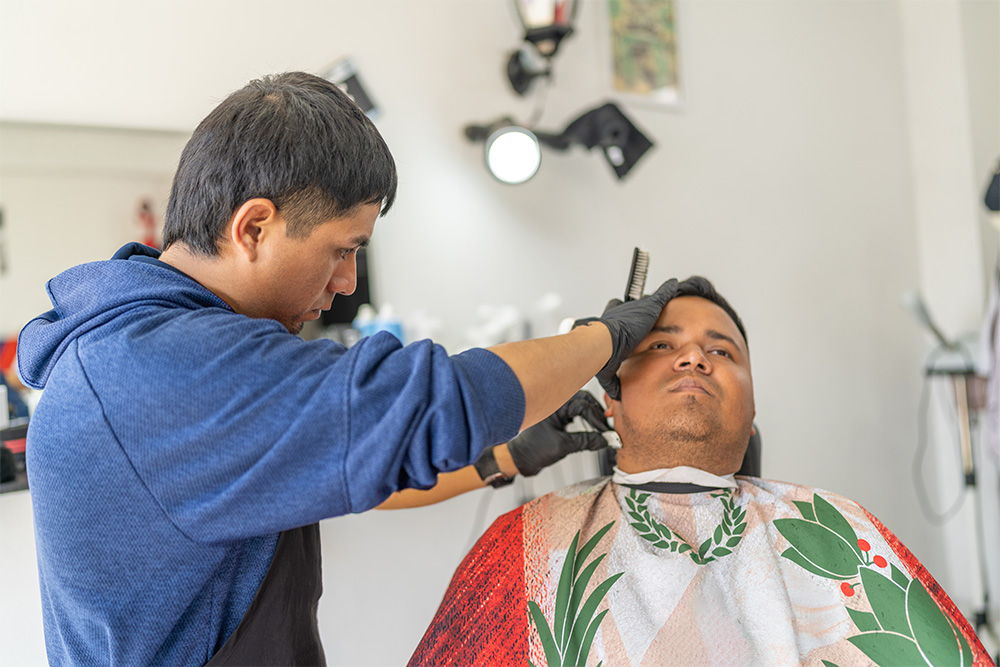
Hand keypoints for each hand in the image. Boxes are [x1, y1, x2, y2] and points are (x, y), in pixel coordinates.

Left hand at [507, 391, 610, 476]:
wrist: (519, 459)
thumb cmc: (533, 450)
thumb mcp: (563, 446)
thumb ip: (585, 441)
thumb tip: (605, 440)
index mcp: (554, 405)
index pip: (582, 405)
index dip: (597, 418)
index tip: (606, 431)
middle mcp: (555, 403)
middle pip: (584, 400)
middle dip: (597, 413)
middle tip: (606, 427)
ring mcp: (556, 409)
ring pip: (580, 405)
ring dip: (592, 415)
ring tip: (601, 428)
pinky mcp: (558, 416)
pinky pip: (575, 412)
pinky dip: (585, 418)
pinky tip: (591, 428)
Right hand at [574, 279, 677, 399]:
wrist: (605, 344)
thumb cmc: (603, 356)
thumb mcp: (608, 372)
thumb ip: (612, 382)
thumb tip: (615, 396)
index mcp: (609, 325)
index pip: (615, 318)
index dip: (620, 321)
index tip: (624, 324)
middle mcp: (620, 313)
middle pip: (630, 308)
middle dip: (635, 311)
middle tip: (641, 314)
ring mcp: (635, 308)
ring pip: (645, 302)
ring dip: (652, 301)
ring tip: (660, 297)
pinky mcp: (648, 306)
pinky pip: (661, 295)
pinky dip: (667, 289)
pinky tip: (673, 285)